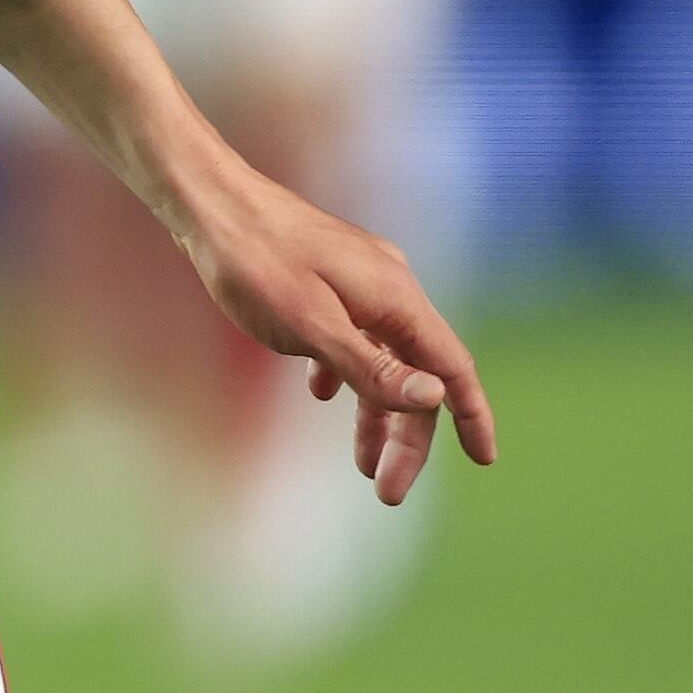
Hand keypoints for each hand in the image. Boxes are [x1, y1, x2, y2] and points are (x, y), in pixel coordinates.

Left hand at [174, 168, 498, 505]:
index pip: (452, 366)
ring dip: (374, 413)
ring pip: (380, 359)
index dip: (473, 415)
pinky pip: (349, 338)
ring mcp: (356, 282)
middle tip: (387, 491)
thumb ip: (372, 367)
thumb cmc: (252, 261)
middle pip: (413, 373)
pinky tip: (322, 394)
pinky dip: (346, 374)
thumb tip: (435, 397)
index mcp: (395, 297)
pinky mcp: (324, 280)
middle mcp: (386, 288)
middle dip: (407, 435)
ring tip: (362, 465)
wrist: (206, 200)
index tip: (485, 461)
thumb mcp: (311, 326)